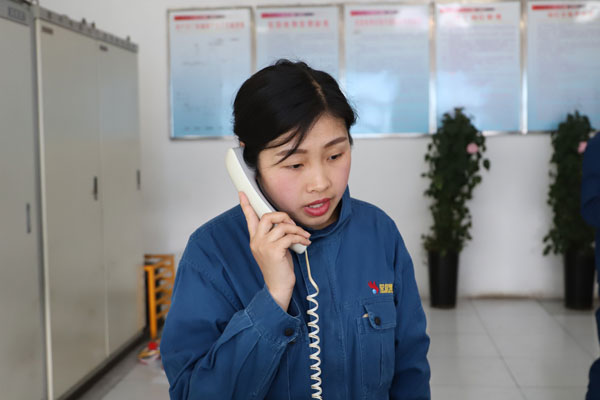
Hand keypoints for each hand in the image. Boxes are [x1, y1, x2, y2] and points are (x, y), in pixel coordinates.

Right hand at [239, 192, 310, 310]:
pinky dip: (300, 237)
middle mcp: (256, 241)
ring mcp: (264, 245)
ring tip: (304, 236)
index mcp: (255, 239)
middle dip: (284, 216)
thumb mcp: (275, 249)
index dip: (246, 205)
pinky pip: (289, 236)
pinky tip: (305, 242)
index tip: (242, 193)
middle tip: (293, 224)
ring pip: (282, 226)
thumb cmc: (278, 269)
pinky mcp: (274, 250)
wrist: (278, 287)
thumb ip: (275, 236)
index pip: (249, 218)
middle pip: (268, 216)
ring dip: (297, 229)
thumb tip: (286, 224)